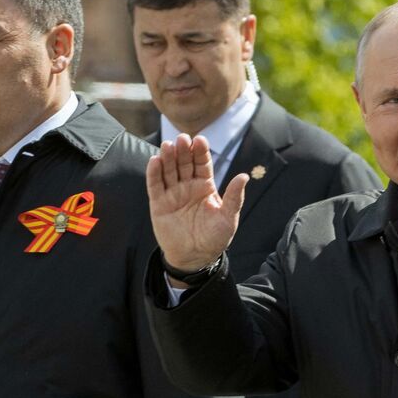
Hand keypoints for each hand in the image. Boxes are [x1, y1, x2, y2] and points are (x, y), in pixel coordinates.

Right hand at [146, 133, 248, 271]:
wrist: (195, 258)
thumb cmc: (214, 238)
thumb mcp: (228, 218)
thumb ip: (234, 197)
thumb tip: (244, 176)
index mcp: (205, 186)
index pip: (202, 164)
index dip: (201, 152)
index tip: (200, 139)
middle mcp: (188, 186)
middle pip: (184, 163)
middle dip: (183, 150)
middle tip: (183, 138)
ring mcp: (172, 193)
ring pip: (169, 170)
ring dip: (168, 157)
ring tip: (168, 145)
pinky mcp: (158, 203)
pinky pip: (155, 185)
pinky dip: (154, 173)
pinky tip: (155, 160)